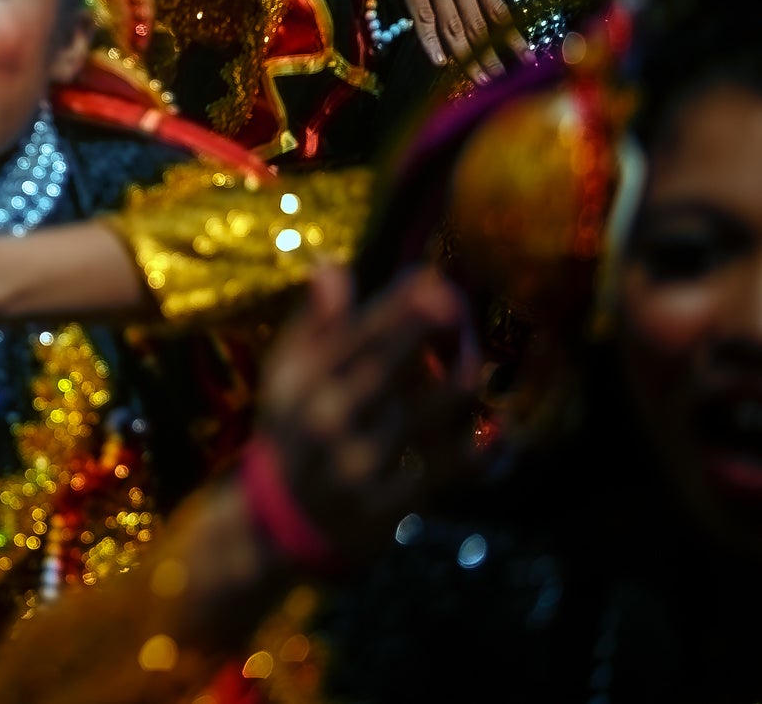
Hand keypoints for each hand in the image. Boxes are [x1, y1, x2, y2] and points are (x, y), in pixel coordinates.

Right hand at [252, 267, 475, 564]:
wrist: (286, 523)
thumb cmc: (294, 433)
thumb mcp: (287, 377)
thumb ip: (314, 323)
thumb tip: (333, 266)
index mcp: (302, 386)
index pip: (353, 335)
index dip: (395, 304)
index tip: (430, 276)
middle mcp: (328, 421)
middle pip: (388, 364)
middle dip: (425, 328)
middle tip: (456, 301)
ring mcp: (361, 463)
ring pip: (430, 411)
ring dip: (459, 376)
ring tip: (473, 358)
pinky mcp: (392, 501)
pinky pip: (450, 466)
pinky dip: (482, 446)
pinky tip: (502, 427)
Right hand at [374, 0, 516, 74]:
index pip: (499, 10)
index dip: (513, 37)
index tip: (527, 60)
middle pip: (479, 24)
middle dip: (491, 55)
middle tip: (500, 82)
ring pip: (454, 25)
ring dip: (466, 56)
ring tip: (477, 79)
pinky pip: (423, 16)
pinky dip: (431, 40)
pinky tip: (439, 61)